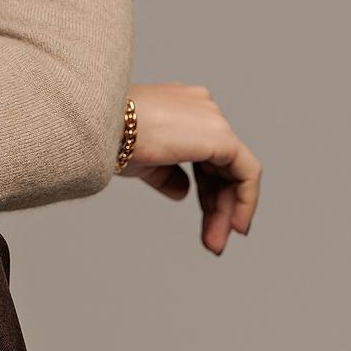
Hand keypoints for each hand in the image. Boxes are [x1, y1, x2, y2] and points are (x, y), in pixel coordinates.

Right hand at [119, 82, 261, 255]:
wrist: (104, 125)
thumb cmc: (113, 137)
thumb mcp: (145, 160)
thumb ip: (168, 174)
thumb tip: (183, 192)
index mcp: (184, 107)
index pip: (205, 156)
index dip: (207, 192)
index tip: (207, 222)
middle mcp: (202, 108)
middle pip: (220, 166)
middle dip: (217, 207)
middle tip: (213, 242)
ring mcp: (213, 118)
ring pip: (234, 171)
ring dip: (226, 210)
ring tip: (215, 243)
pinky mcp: (221, 135)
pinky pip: (247, 171)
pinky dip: (245, 200)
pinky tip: (235, 225)